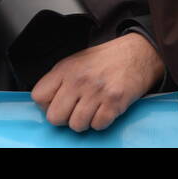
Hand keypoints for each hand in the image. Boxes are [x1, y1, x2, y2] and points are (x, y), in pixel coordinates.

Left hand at [32, 33, 164, 131]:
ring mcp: (96, 91)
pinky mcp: (114, 102)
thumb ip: (60, 80)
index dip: (46, 105)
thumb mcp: (77, 61)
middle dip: (65, 118)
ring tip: (93, 108)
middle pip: (54, 117)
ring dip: (85, 122)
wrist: (138, 53)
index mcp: (65, 68)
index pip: (38, 96)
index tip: (57, 103)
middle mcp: (78, 79)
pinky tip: (105, 109)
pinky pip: (98, 125)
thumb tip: (46, 102)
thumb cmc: (107, 59)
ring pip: (76, 125)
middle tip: (76, 110)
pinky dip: (102, 121)